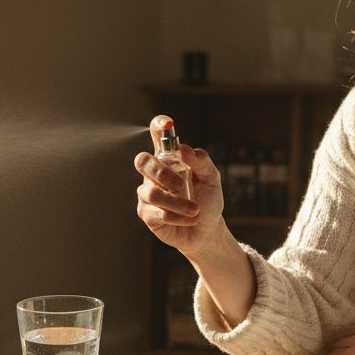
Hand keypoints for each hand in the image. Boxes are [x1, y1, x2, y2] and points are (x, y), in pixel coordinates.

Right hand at [133, 115, 226, 258]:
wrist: (207, 230)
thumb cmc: (207, 200)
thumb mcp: (211, 178)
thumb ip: (201, 161)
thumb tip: (184, 148)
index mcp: (170, 158)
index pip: (158, 136)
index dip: (158, 126)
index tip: (167, 124)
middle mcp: (155, 173)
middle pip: (142, 161)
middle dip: (161, 172)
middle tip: (181, 184)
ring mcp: (148, 193)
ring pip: (151, 192)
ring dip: (177, 202)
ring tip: (195, 210)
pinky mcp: (147, 214)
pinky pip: (157, 213)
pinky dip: (178, 216)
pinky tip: (190, 219)